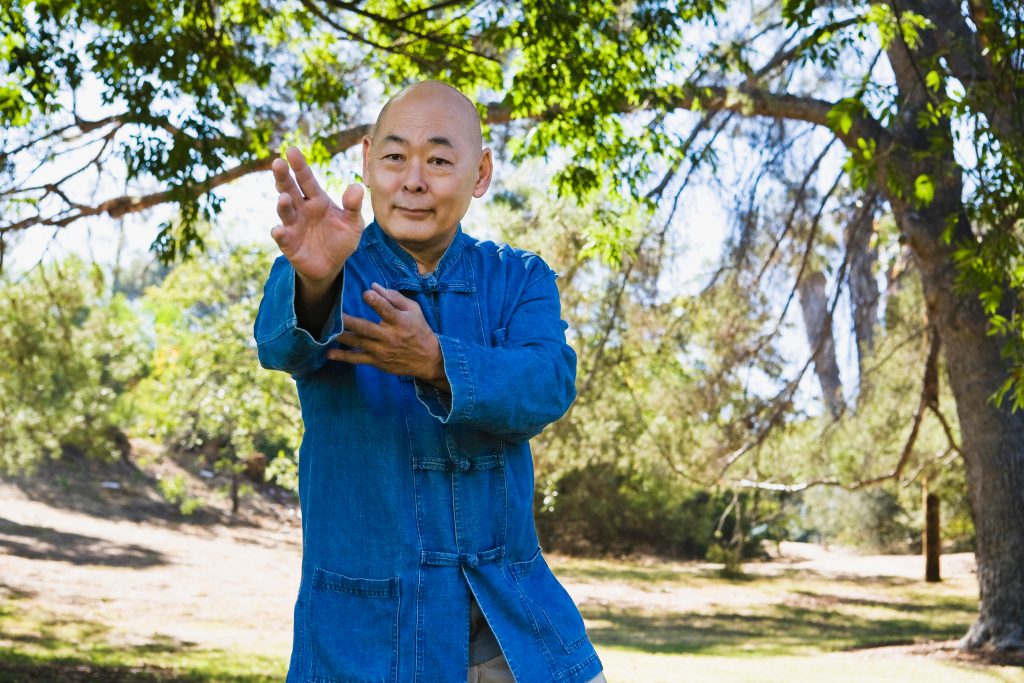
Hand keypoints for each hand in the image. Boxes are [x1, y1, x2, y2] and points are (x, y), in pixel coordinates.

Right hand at [271, 146, 363, 284]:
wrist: (332, 266)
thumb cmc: (341, 239)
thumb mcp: (353, 224)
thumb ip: (354, 206)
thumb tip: (357, 186)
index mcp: (317, 200)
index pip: (307, 179)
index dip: (299, 165)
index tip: (292, 150)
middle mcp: (302, 209)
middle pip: (290, 189)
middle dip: (283, 177)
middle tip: (278, 163)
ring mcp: (293, 225)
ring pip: (284, 211)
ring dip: (282, 204)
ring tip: (284, 197)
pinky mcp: (288, 243)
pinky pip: (282, 236)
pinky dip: (279, 233)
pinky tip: (279, 230)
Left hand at [326, 284, 449, 390]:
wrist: (427, 359)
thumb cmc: (419, 330)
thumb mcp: (413, 310)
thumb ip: (393, 297)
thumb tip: (373, 286)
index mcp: (400, 321)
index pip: (386, 310)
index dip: (375, 301)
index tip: (366, 293)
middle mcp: (389, 336)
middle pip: (366, 328)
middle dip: (350, 321)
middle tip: (334, 315)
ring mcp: (382, 350)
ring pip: (358, 342)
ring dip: (342, 337)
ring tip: (326, 331)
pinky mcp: (377, 361)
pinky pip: (357, 359)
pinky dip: (343, 357)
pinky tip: (329, 353)